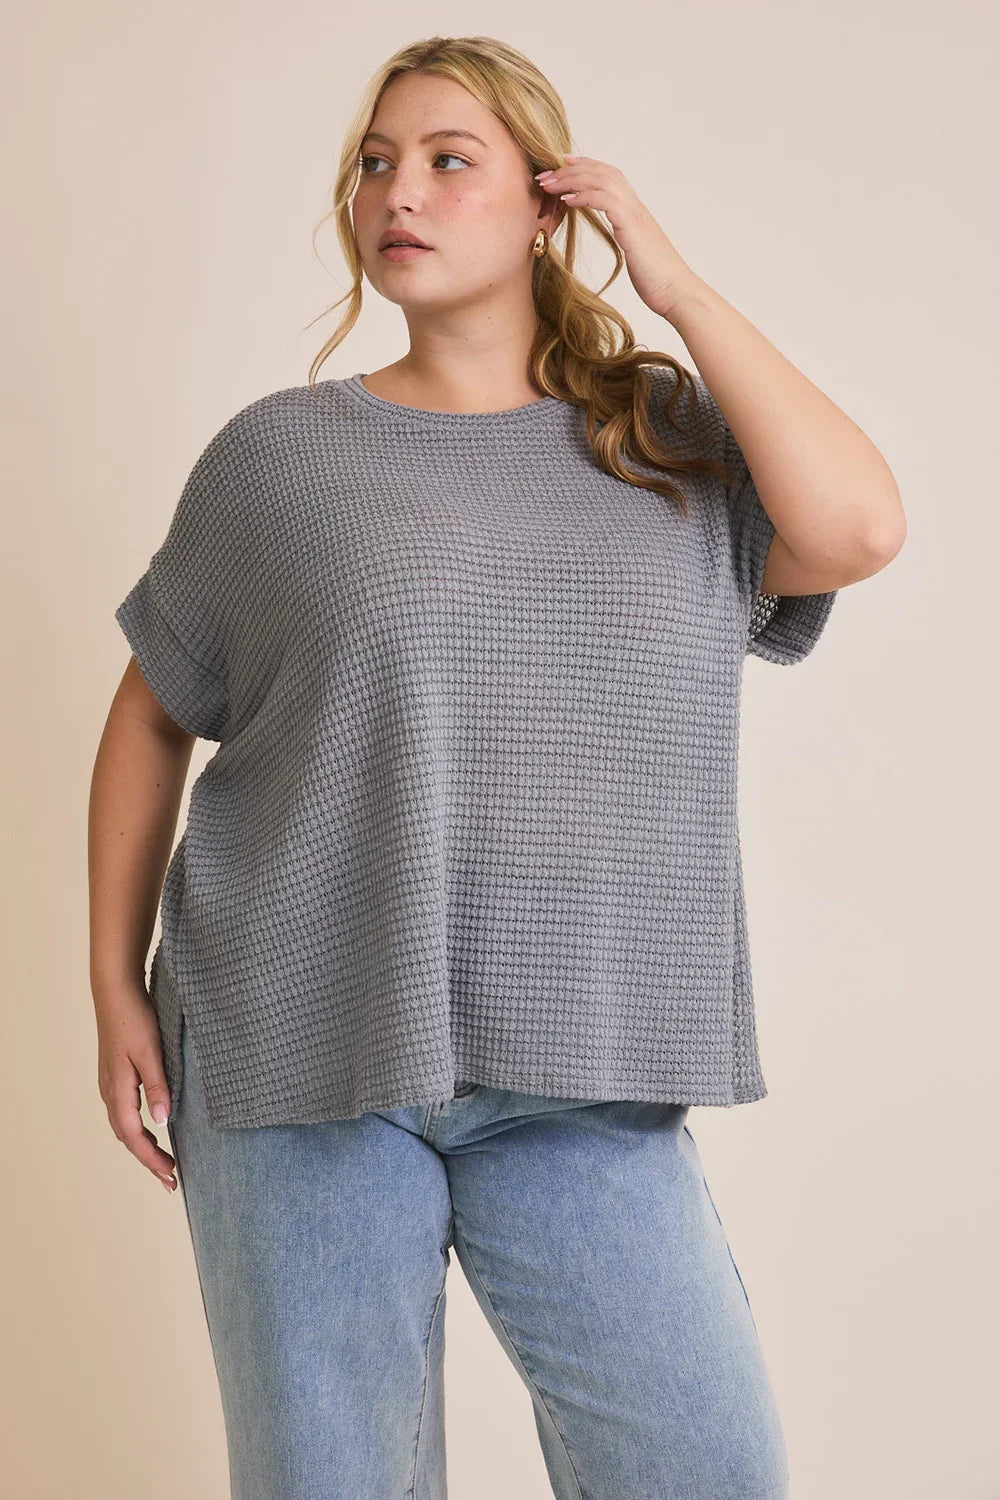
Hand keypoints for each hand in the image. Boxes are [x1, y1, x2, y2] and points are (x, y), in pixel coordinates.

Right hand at [96, 981, 177, 1192]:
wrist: (115, 992)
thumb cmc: (135, 1018)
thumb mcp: (151, 1052)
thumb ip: (158, 1086)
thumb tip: (164, 1122)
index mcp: (118, 1090)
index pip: (135, 1137)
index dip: (152, 1159)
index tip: (171, 1177)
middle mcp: (110, 1092)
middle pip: (128, 1138)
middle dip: (149, 1160)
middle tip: (171, 1179)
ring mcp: (110, 1084)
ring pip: (125, 1127)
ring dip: (144, 1146)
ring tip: (165, 1161)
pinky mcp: (116, 1076)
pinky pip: (125, 1113)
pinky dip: (139, 1129)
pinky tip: (153, 1127)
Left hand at [535, 154, 697, 319]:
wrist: (676, 292)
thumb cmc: (656, 278)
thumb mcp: (636, 250)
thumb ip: (626, 236)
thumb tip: (620, 236)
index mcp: (634, 210)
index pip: (608, 175)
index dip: (584, 165)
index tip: (561, 163)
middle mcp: (635, 206)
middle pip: (601, 172)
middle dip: (570, 170)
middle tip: (544, 175)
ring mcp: (635, 214)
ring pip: (602, 180)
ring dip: (572, 180)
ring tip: (549, 185)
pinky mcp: (632, 227)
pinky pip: (606, 201)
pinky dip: (585, 196)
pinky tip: (567, 201)